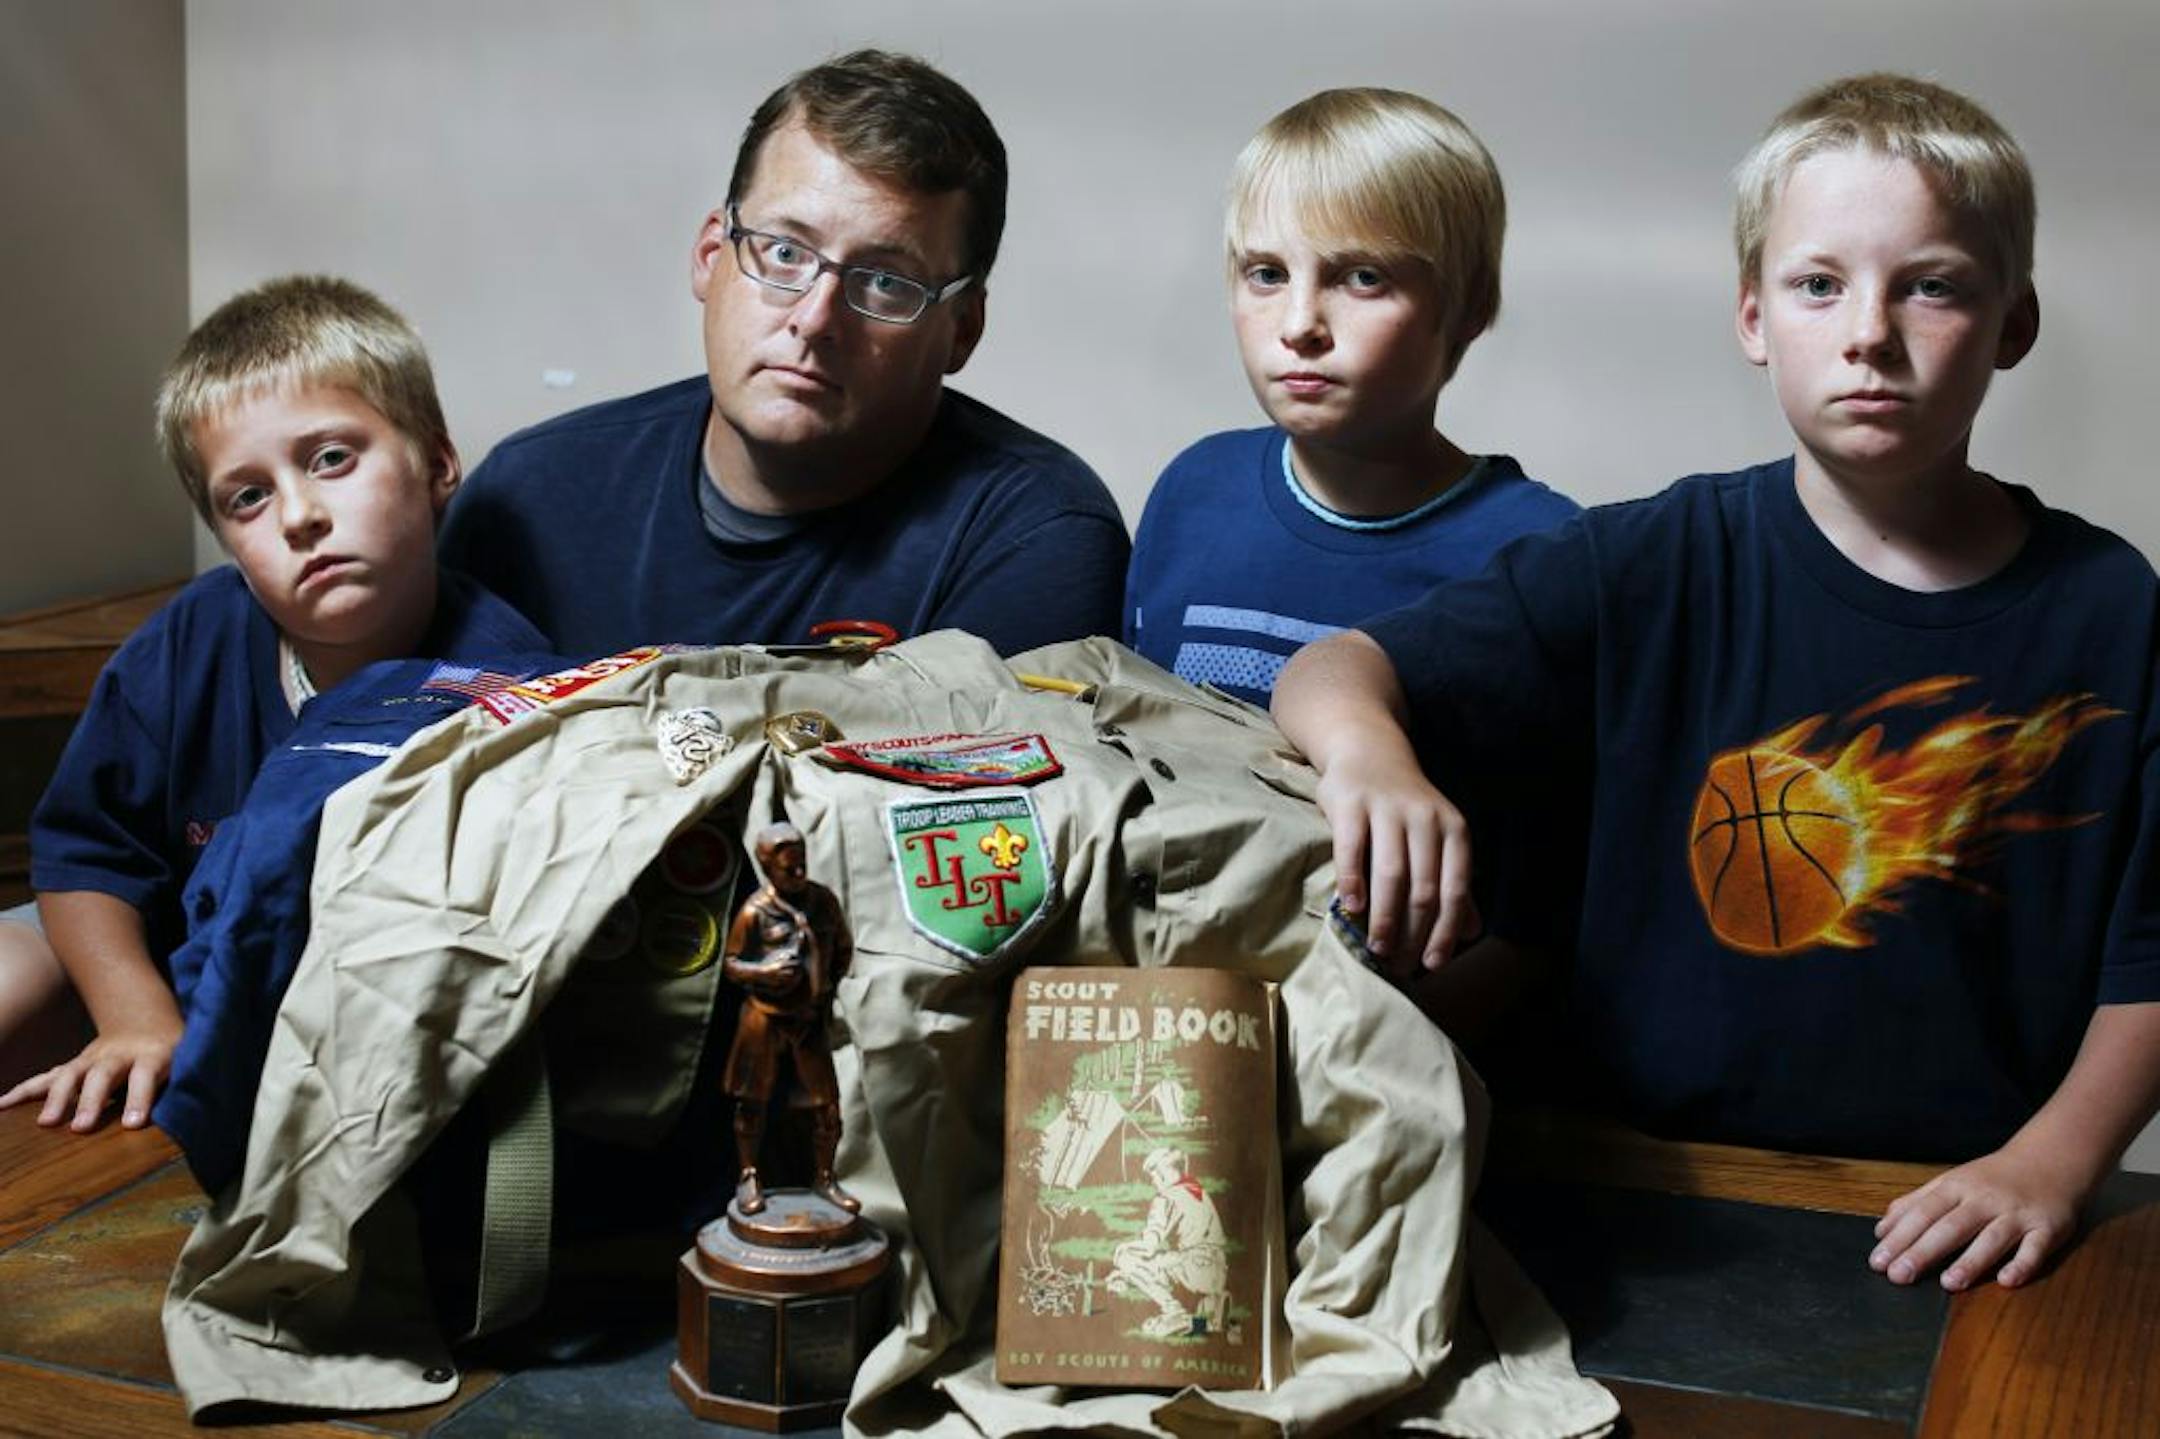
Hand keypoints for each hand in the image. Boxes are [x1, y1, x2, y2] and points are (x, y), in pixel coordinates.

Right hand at [0, 1023, 178, 1132]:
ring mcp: (90, 1060)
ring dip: (56, 1098)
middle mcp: (118, 1056)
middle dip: (91, 1101)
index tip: (134, 1124)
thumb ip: (184, 1084)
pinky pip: (45, 1079)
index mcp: (152, 1055)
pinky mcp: (73, 1067)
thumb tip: (195, 1118)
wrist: (144, 1020)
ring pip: (70, 1075)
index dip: (140, 1098)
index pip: (146, 1076)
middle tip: (82, 1128)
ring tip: (46, 1123)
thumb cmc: (170, 1049)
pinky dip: (22, 1091)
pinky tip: (1, 1105)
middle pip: (103, 1075)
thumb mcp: (186, 1060)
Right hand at [1315, 748, 1478, 973]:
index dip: (1445, 931)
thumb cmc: (1406, 807)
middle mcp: (1425, 818)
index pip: (1454, 890)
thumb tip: (1470, 932)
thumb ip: (1454, 883)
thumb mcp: (1439, 838)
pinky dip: (1353, 882)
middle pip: (1423, 889)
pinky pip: (1352, 849)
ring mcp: (1388, 809)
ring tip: (1376, 948)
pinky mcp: (1351, 804)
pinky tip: (1352, 909)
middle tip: (1397, 965)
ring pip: (1391, 874)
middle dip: (1412, 934)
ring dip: (1384, 918)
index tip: (1432, 964)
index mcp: (1453, 830)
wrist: (1368, 751)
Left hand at [1870, 1145, 2083, 1290]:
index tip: (1878, 1261)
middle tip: (1898, 1276)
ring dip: (1971, 1261)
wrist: (2049, 1160)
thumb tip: (1882, 1231)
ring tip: (1949, 1283)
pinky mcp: (2048, 1227)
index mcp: (1957, 1187)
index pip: (1923, 1213)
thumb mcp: (1950, 1183)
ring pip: (1992, 1237)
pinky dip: (2022, 1264)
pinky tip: (2006, 1281)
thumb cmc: (1991, 1179)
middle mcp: (1985, 1199)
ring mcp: (2017, 1213)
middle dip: (1923, 1252)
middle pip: (1951, 1226)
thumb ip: (1915, 1204)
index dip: (1899, 1237)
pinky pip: (2036, 1248)